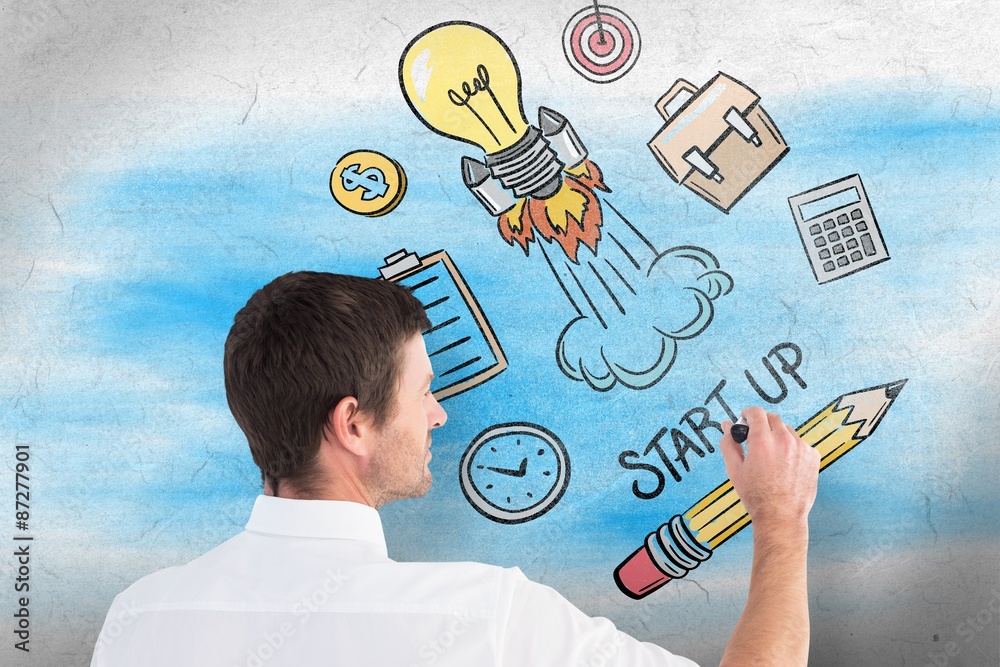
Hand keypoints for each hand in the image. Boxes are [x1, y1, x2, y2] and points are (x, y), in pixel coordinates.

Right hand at [720, 408, 819, 529]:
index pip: (756, 412)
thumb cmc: (756, 495)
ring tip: (772, 457)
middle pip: (772, 418)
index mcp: (762, 441)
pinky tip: (785, 465)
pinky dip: (791, 448)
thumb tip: (727, 426)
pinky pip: (800, 443)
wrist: (781, 515)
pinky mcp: (813, 456)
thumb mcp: (734, 469)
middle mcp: (784, 440)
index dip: (748, 414)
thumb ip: (729, 443)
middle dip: (762, 425)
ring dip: (778, 436)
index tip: (746, 420)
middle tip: (756, 440)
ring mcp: (801, 447)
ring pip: (787, 430)